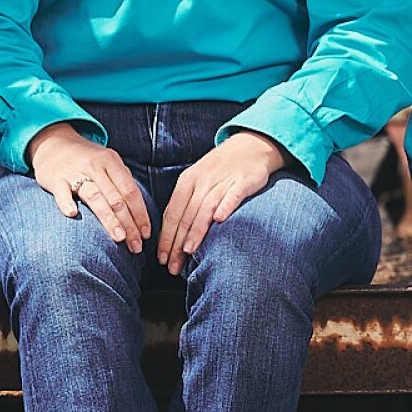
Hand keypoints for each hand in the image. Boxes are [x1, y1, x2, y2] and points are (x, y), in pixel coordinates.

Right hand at [24, 122, 150, 250]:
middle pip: (116, 198)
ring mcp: (74, 171)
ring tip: (119, 238)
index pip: (130, 190)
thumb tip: (140, 207)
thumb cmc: (85, 158)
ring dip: (109, 219)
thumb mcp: (107, 160)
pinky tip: (72, 214)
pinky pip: (62, 192)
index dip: (140, 213)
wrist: (53, 143)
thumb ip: (122, 179)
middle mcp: (95, 165)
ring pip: (95, 197)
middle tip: (136, 246)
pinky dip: (67, 202)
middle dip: (129, 224)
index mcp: (111, 161)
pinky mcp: (55, 178)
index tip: (146, 233)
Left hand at [157, 131, 287, 275]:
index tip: (161, 257)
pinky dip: (225, 206)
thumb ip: (187, 203)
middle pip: (185, 215)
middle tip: (171, 265)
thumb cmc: (221, 169)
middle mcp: (202, 181)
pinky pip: (232, 195)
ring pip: (205, 208)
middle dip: (176, 242)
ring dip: (196, 230)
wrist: (250, 146)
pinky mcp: (242, 181)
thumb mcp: (198, 180)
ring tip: (188, 250)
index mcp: (187, 181)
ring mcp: (222, 181)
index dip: (166, 237)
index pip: (172, 213)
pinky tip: (219, 220)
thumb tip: (174, 234)